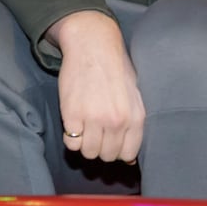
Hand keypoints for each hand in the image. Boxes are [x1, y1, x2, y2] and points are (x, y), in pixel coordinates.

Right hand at [47, 10, 145, 163]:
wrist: (93, 45)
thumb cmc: (115, 69)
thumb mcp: (134, 95)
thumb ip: (134, 125)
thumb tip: (129, 160)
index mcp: (136, 117)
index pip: (127, 154)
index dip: (117, 151)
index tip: (111, 141)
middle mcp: (117, 121)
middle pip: (106, 156)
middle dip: (100, 147)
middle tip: (95, 131)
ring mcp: (94, 119)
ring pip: (88, 152)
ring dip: (84, 144)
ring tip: (85, 127)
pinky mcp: (73, 115)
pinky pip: (71, 143)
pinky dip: (70, 137)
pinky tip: (74, 122)